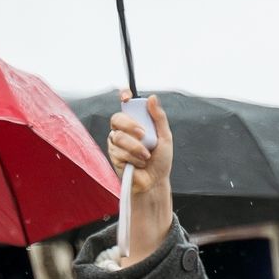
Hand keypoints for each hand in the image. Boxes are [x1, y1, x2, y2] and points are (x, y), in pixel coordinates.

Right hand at [108, 93, 176, 264]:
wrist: (155, 182)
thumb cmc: (160, 160)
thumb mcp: (165, 137)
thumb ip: (159, 118)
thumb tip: (152, 98)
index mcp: (136, 122)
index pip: (126, 105)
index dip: (124, 96)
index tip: (126, 96)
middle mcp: (123, 130)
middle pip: (117, 118)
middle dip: (131, 126)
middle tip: (144, 135)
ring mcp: (116, 143)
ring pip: (119, 137)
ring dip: (137, 148)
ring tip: (146, 157)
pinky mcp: (113, 156)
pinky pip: (119, 152)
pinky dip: (133, 159)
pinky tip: (139, 164)